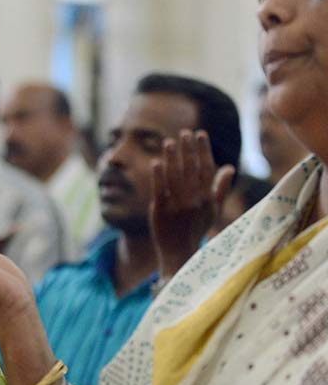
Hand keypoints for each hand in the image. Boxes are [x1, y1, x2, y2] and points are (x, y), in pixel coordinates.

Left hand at [150, 130, 234, 278]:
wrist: (179, 253)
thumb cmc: (196, 229)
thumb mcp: (213, 211)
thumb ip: (220, 189)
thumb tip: (229, 167)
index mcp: (208, 198)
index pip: (207, 168)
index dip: (203, 150)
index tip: (200, 133)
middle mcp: (194, 200)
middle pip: (191, 169)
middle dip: (188, 149)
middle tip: (184, 132)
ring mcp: (177, 206)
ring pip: (174, 176)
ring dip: (171, 157)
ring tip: (168, 142)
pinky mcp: (160, 211)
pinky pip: (160, 189)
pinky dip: (158, 175)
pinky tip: (156, 162)